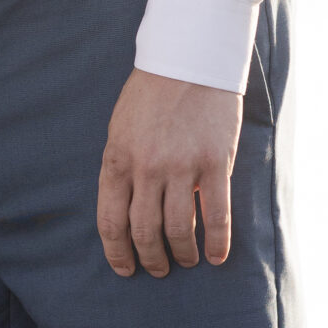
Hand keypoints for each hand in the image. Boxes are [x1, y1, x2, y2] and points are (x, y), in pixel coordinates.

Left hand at [97, 68, 242, 277]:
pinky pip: (217, 215)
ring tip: (186, 260)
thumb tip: (126, 207)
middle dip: (150, 258)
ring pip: (179, 230)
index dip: (117, 252)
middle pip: (144, 232)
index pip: (111, 220)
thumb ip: (122, 166)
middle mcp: (146, 167)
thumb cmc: (151, 92)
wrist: (188, 59)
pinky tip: (216, 256)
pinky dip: (217, 242)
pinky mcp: (215, 163)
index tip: (124, 268)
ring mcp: (181, 166)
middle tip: (158, 268)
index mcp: (117, 158)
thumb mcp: (121, 127)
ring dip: (182, 254)